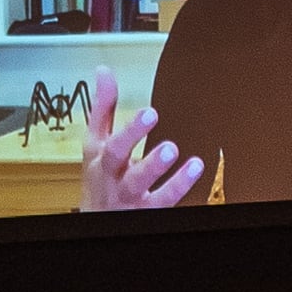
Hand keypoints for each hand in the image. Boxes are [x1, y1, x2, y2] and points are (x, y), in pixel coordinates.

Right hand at [76, 68, 205, 209]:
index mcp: (100, 156)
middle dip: (131, 135)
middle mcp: (112, 176)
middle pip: (115, 157)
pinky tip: (195, 169)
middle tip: (152, 116)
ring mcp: (128, 196)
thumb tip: (103, 71)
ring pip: (137, 183)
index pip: (106, 136)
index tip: (149, 110)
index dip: (126, 124)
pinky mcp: (146, 212)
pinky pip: (162, 201)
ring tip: (173, 148)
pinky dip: (179, 186)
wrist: (98, 220)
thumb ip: (103, 108)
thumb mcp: (95, 144)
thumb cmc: (100, 178)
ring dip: (154, 165)